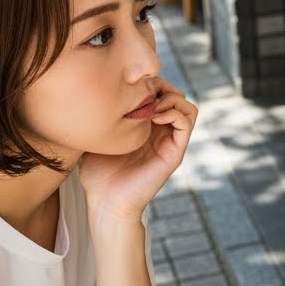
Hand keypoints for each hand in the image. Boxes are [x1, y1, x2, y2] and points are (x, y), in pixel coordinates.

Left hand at [80, 78, 197, 220]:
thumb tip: (98, 90)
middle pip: (177, 96)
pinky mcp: (175, 152)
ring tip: (151, 105)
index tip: (131, 84)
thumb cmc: (97, 173)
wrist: (105, 202)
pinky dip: (174, 112)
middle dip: (163, 86)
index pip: (161, 94)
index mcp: (146, 128)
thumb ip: (104, 116)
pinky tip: (154, 116)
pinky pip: (187, 122)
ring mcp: (170, 142)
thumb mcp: (98, 136)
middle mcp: (161, 133)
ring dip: (172, 98)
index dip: (151, 83)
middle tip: (143, 91)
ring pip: (187, 107)